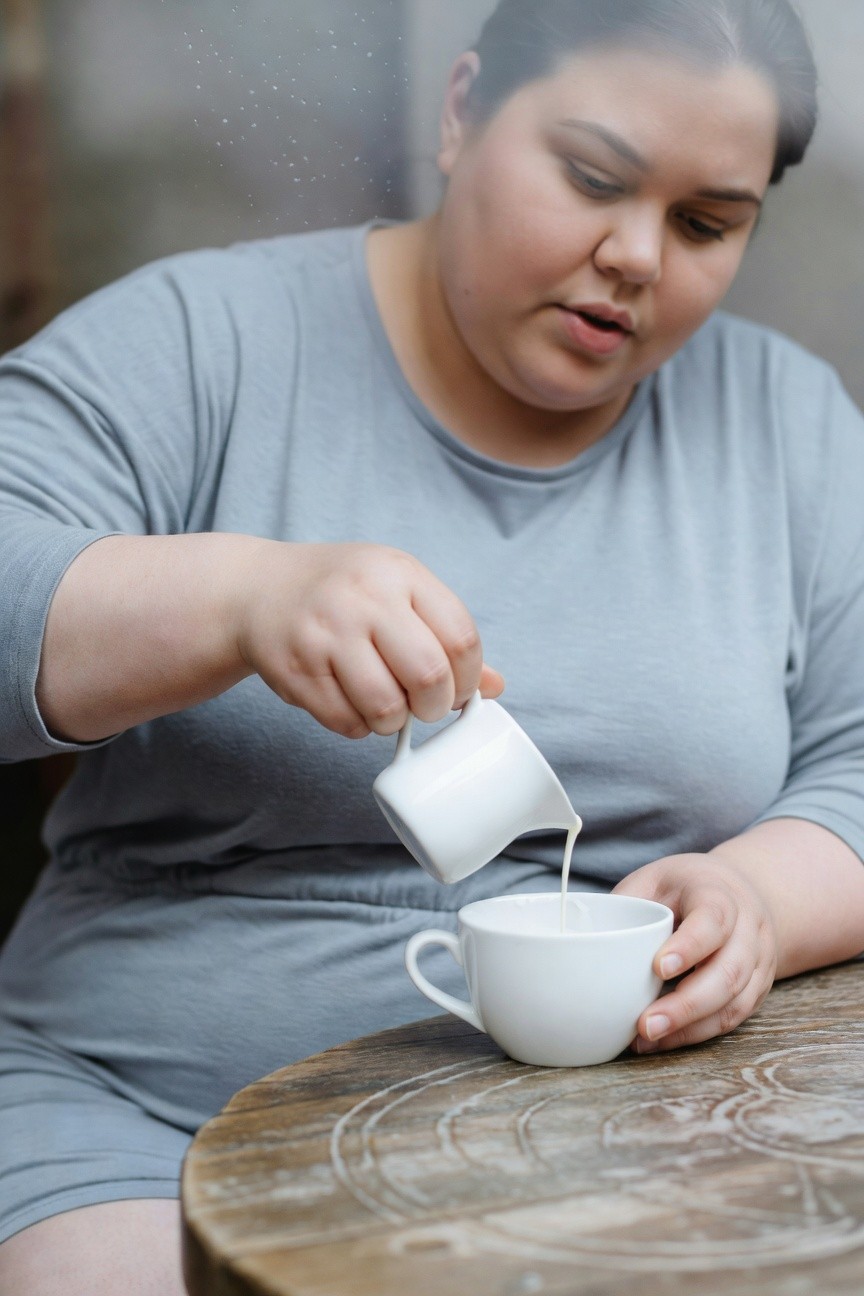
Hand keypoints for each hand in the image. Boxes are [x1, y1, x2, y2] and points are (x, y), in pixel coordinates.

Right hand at [235, 540, 503, 738]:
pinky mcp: (296, 670)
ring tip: (385, 705)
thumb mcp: (397, 592)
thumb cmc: (341, 593)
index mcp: (400, 574)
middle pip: (429, 675)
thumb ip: (445, 635)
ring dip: (394, 721)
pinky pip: (346, 723)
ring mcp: (326, 634)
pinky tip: (350, 702)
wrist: (257, 589)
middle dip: (434, 706)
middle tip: (423, 705)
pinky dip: (358, 726)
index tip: (456, 687)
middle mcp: (364, 599)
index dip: (468, 677)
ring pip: (386, 707)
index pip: (461, 637)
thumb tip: (494, 687)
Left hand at [612, 852, 778, 1051]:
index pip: (713, 919)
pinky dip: (698, 1033)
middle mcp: (749, 928)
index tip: (657, 968)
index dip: (689, 946)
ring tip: (648, 1039)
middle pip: (729, 971)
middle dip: (687, 1004)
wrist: (739, 892)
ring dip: (691, 1026)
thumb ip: (626, 904)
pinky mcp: (758, 988)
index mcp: (721, 893)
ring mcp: (759, 960)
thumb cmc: (685, 887)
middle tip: (645, 1024)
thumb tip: (582, 940)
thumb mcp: (654, 880)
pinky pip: (734, 1018)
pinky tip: (665, 1039)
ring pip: (735, 1001)